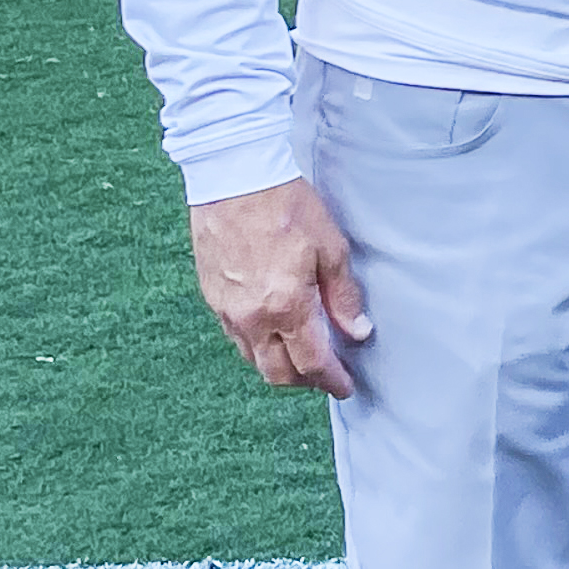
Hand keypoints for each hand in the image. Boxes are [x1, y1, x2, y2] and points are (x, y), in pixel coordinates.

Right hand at [188, 177, 368, 397]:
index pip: (311, 362)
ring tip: (302, 357)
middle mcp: (251, 317)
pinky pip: (235, 337)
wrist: (235, 181)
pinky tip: (273, 332)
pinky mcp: (211, 297)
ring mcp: (226, 310)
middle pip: (276, 372)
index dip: (331, 380)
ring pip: (252, 358)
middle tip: (325, 376)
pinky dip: (256, 345)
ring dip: (277, 366)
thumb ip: (343, 296)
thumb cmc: (287, 208)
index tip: (345, 387)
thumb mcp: (331, 248)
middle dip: (303, 382)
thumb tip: (356, 331)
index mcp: (285, 307)